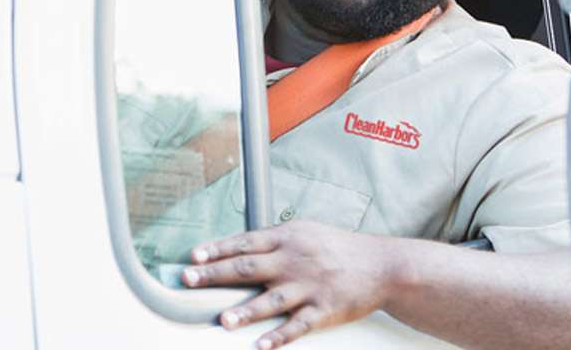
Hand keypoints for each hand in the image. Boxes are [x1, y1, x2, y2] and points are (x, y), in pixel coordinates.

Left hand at [181, 221, 395, 347]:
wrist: (381, 264)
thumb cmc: (338, 246)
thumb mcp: (306, 232)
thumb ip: (276, 240)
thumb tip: (241, 247)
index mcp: (289, 237)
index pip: (246, 241)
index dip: (218, 249)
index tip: (194, 256)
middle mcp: (295, 259)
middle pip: (249, 266)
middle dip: (216, 273)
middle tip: (189, 280)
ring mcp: (310, 285)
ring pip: (272, 299)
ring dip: (246, 311)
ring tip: (224, 321)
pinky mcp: (324, 309)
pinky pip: (298, 326)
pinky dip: (279, 337)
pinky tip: (261, 346)